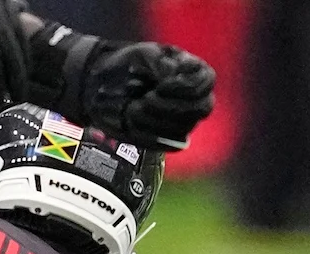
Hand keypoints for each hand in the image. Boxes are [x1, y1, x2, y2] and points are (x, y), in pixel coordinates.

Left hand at [83, 42, 214, 149]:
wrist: (103, 84)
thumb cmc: (127, 65)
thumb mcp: (147, 55)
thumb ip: (169, 66)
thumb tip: (180, 78)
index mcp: (192, 71)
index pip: (206, 80)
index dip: (186, 86)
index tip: (161, 84)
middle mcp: (194, 98)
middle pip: (200, 107)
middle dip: (171, 105)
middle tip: (147, 98)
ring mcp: (184, 119)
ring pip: (184, 126)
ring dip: (156, 118)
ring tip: (134, 107)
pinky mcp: (170, 138)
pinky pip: (171, 141)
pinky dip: (150, 131)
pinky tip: (134, 119)